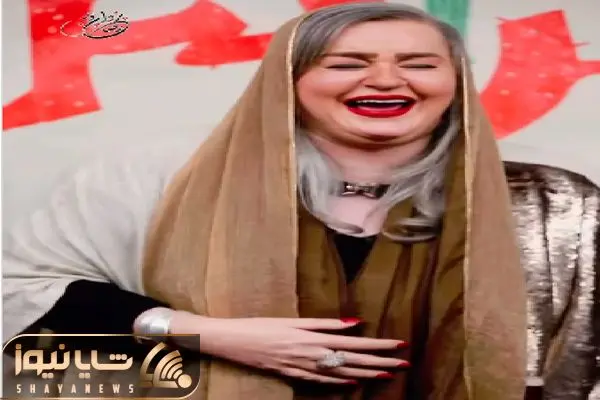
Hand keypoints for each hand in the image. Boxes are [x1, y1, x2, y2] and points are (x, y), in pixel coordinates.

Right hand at [170, 313, 408, 383]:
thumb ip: (324, 323)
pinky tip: (353, 383)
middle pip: (353, 361)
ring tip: (388, 374)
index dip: (378, 346)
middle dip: (380, 362)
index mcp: (313, 339)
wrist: (233, 343)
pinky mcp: (293, 375)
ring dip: (367, 374)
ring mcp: (304, 369)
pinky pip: (322, 382)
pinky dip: (339, 382)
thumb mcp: (292, 320)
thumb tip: (353, 323)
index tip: (398, 345)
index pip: (354, 344)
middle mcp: (312, 356)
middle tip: (404, 363)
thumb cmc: (260, 326)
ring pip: (342, 373)